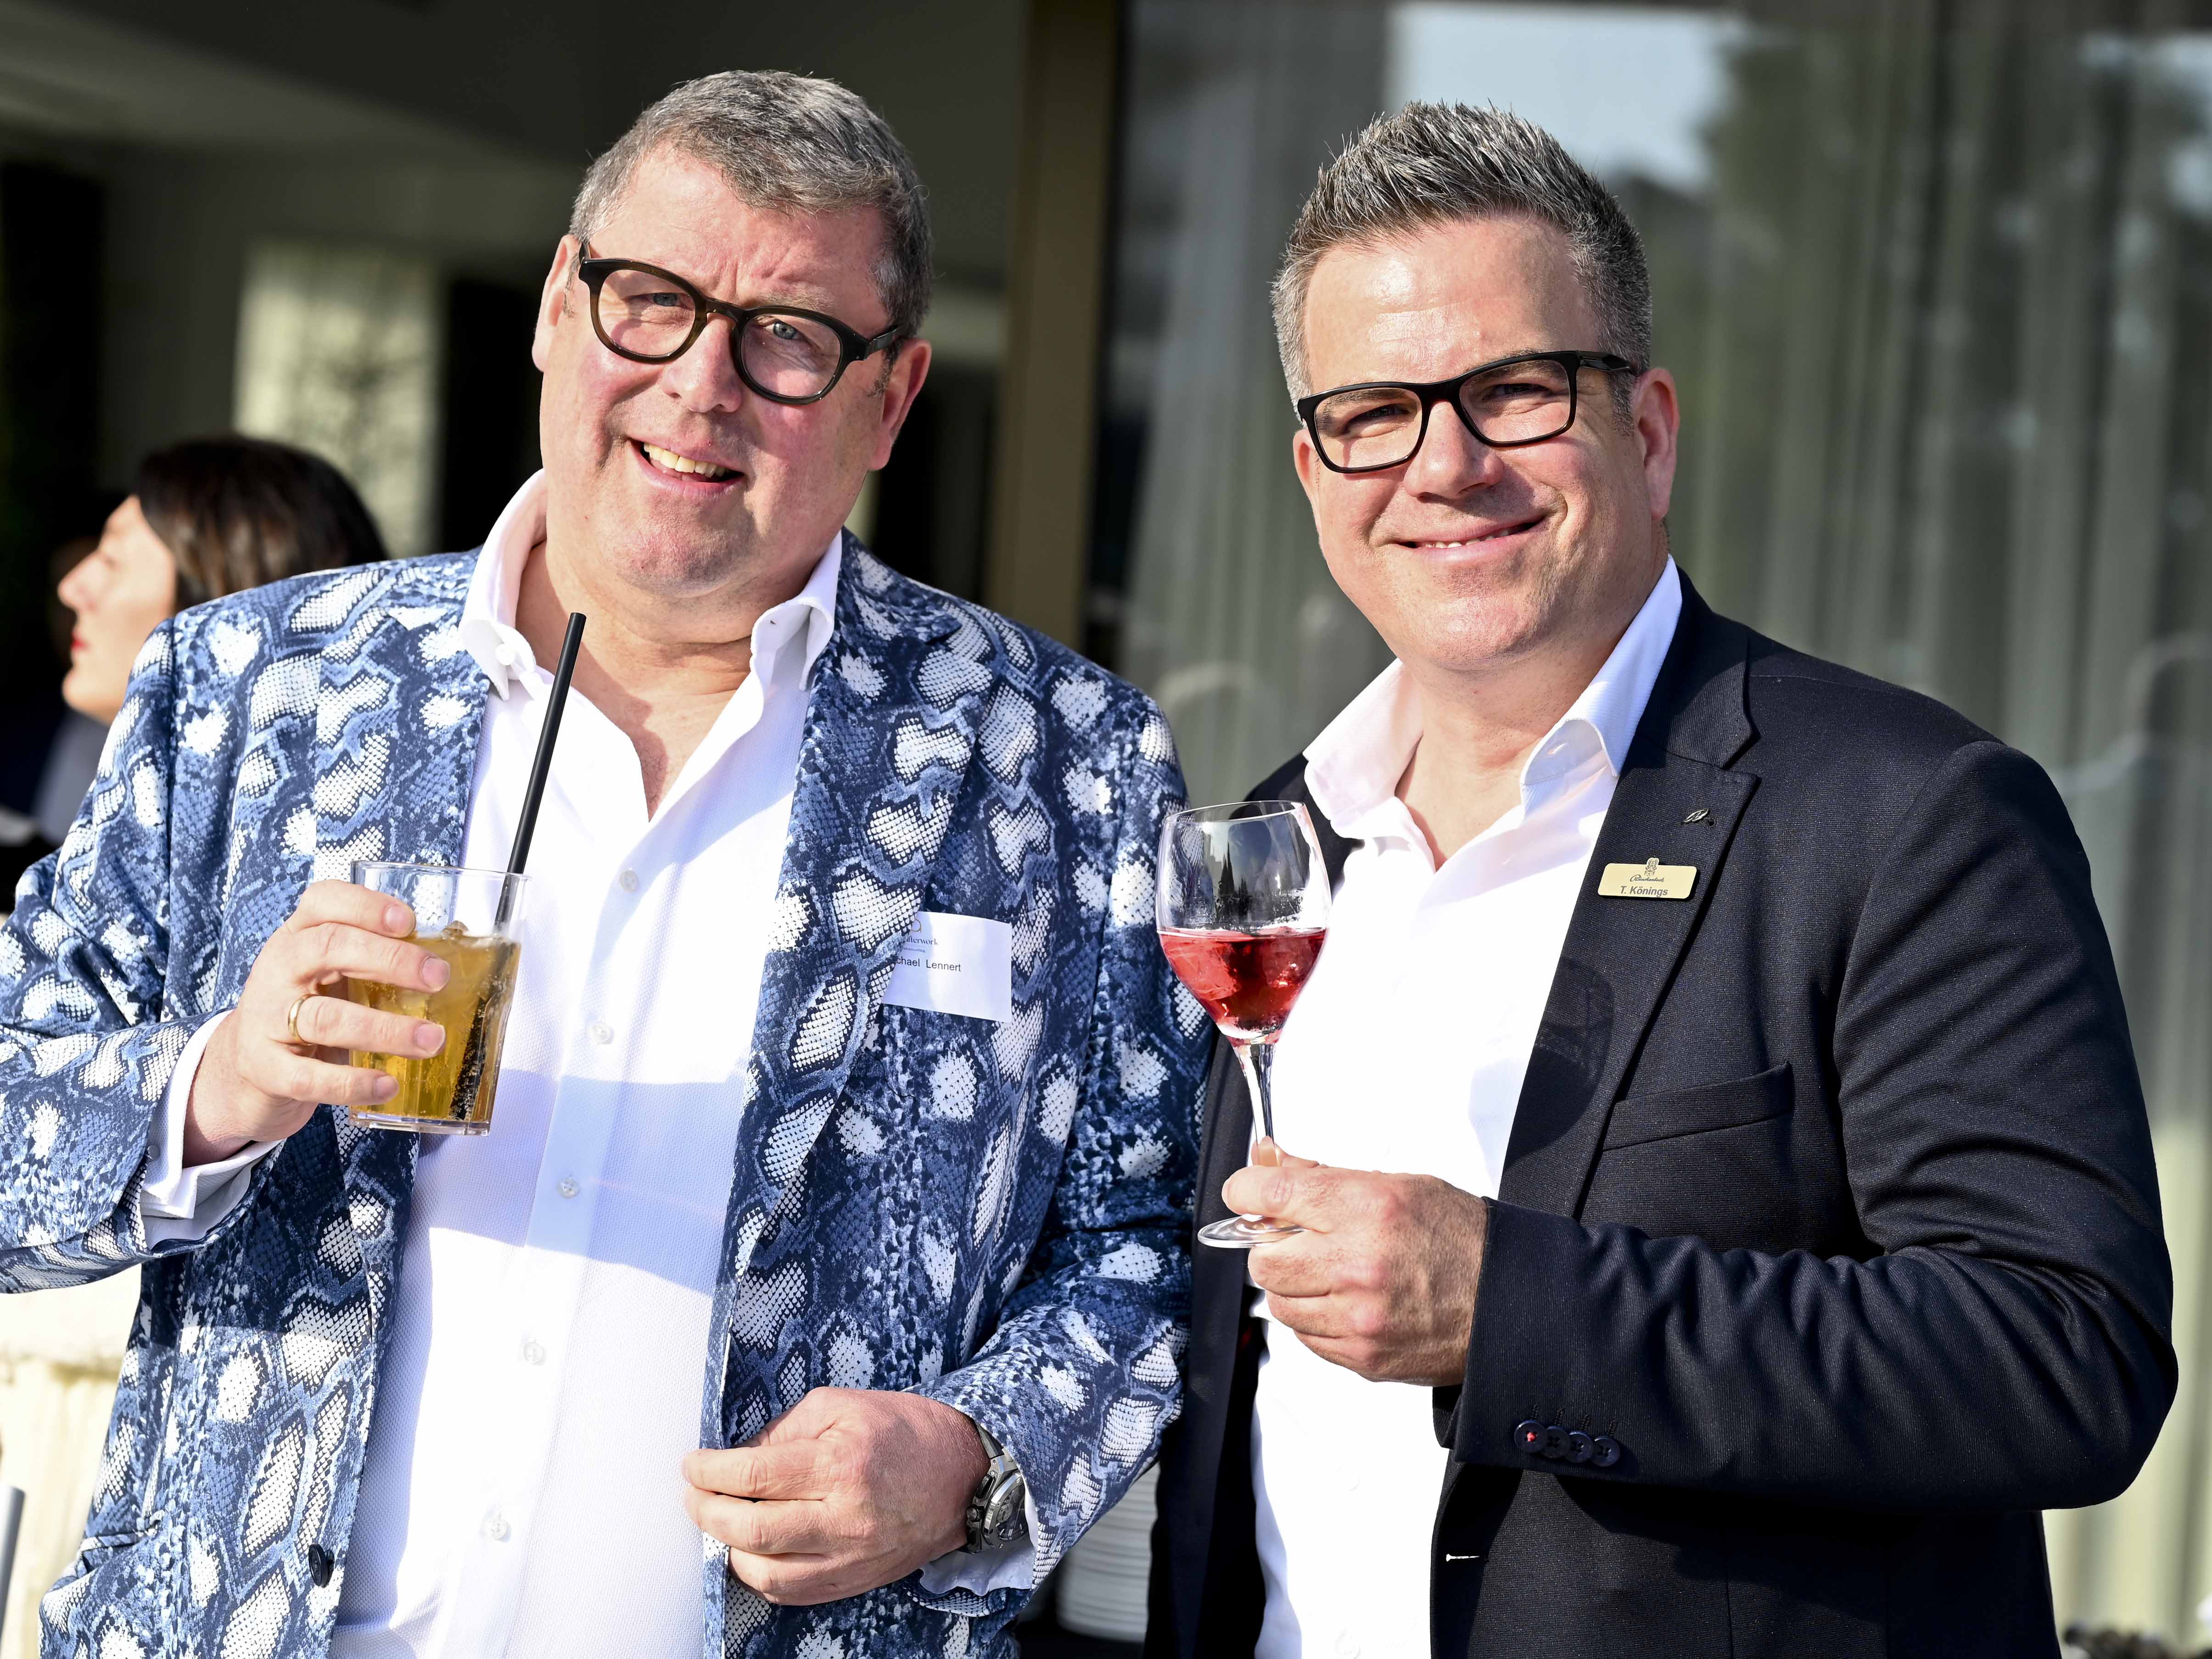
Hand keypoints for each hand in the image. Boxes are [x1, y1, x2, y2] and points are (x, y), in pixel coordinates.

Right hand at [184, 880, 450, 1164]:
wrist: (244, 1070)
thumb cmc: (306, 1010)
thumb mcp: (330, 973)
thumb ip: (373, 961)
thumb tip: (447, 963)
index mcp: (299, 937)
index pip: (323, 901)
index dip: (366, 906)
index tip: (409, 922)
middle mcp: (278, 969)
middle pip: (328, 948)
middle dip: (390, 960)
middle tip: (438, 978)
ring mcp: (267, 1019)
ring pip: (326, 1017)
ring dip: (385, 1029)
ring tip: (431, 1040)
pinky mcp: (265, 1069)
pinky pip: (309, 1077)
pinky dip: (353, 1082)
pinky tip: (388, 1085)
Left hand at [683, 1387, 990, 1604]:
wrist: (964, 1476)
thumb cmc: (905, 1432)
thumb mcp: (843, 1405)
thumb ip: (787, 1428)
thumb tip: (740, 1456)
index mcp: (841, 1463)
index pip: (755, 1473)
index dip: (711, 1470)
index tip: (692, 1465)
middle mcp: (844, 1518)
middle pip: (752, 1528)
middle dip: (708, 1512)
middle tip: (694, 1495)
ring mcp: (850, 1557)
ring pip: (766, 1572)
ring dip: (729, 1549)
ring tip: (721, 1523)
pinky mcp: (855, 1582)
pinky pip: (791, 1592)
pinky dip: (760, 1575)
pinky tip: (752, 1551)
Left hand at [1226, 1139, 1487, 1386]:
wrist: (1508, 1300)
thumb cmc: (1459, 1238)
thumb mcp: (1397, 1184)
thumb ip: (1324, 1176)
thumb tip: (1268, 1161)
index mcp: (1367, 1209)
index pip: (1271, 1194)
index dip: (1247, 1189)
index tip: (1246, 1191)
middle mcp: (1358, 1265)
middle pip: (1263, 1258)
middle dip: (1270, 1245)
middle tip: (1294, 1239)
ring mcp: (1358, 1318)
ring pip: (1280, 1303)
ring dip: (1294, 1285)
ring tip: (1330, 1273)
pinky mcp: (1362, 1357)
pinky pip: (1306, 1338)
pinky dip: (1315, 1319)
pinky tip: (1346, 1302)